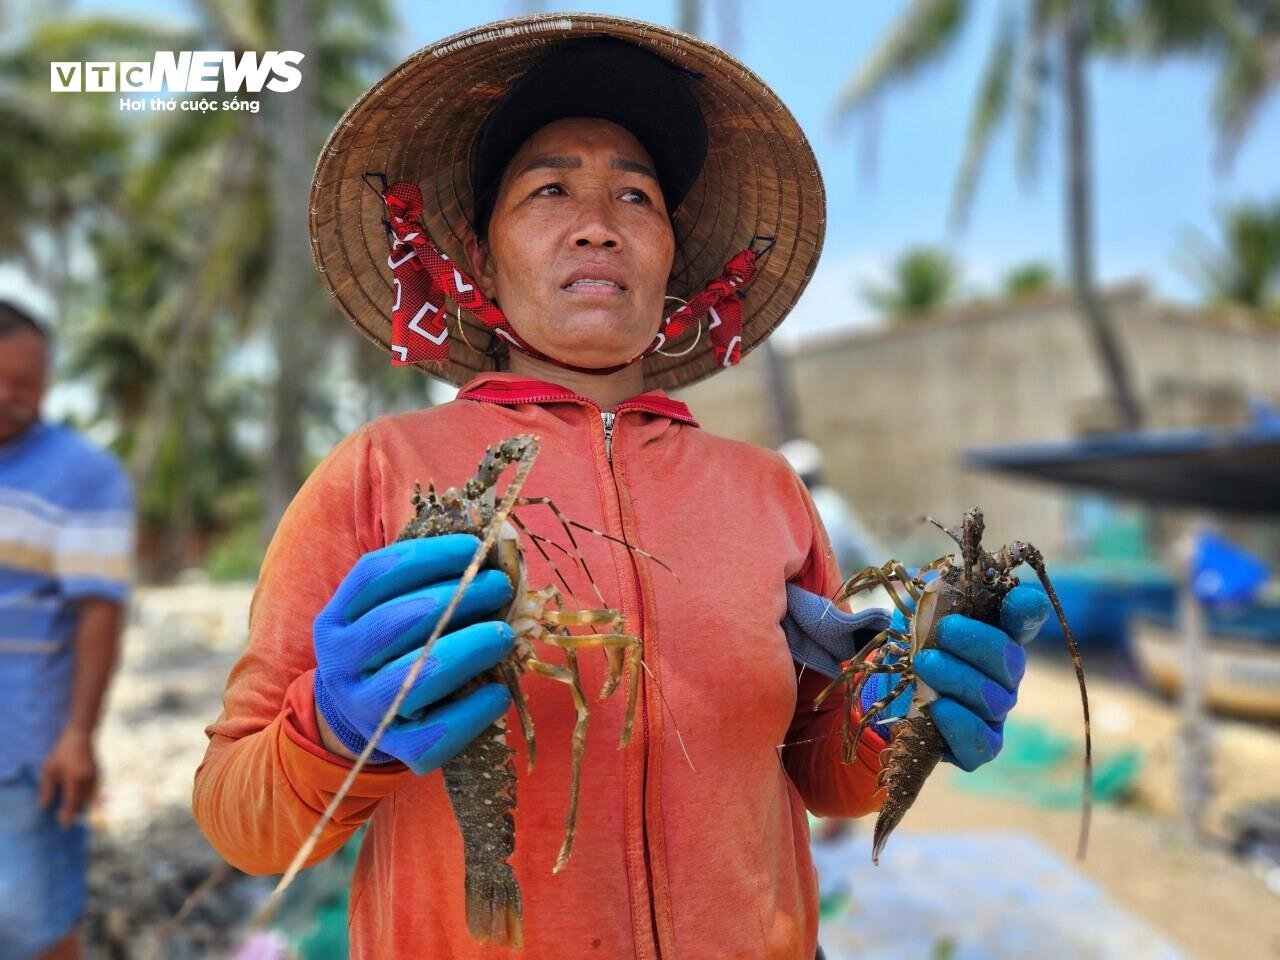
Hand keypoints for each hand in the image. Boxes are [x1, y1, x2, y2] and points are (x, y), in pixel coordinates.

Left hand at [38, 729, 96, 826]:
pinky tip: (90, 802)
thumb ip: (47, 788)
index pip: (71, 802)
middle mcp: (88, 780)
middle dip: (76, 812)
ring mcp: (96, 777)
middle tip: (68, 821)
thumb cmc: (62, 752)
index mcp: (75, 779)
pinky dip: (93, 798)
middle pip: (82, 802)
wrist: (81, 736)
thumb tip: (44, 805)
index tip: (64, 825)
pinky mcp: (100, 773)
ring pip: (91, 798)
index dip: (67, 815)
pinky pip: (97, 791)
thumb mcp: (49, 769)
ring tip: (77, 812)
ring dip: (84, 806)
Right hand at [313, 534, 515, 774]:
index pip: (375, 575)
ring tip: (505, 635)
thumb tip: (491, 552)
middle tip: (500, 587)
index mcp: (335, 620)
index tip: (475, 547)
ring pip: (418, 678)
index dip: (429, 556)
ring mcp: (366, 710)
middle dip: (459, 598)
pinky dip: (473, 711)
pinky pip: (437, 734)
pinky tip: (499, 692)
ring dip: (469, 650)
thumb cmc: (392, 649)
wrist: (362, 718)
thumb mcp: (388, 610)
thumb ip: (426, 582)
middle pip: (398, 623)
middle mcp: (341, 664)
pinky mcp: (397, 749)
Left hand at [860, 585, 1049, 770]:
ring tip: (924, 663)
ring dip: (958, 678)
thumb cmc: (912, 645)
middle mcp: (1003, 674)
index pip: (1024, 619)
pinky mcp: (978, 747)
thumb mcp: (916, 614)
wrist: (889, 692)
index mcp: (995, 634)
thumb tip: (944, 583)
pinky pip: (982, 744)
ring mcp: (994, 713)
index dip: (1026, 610)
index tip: (1022, 601)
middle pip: (1010, 659)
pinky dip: (961, 725)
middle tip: (944, 631)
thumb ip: (935, 598)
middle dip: (977, 642)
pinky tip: (938, 708)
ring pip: (993, 700)